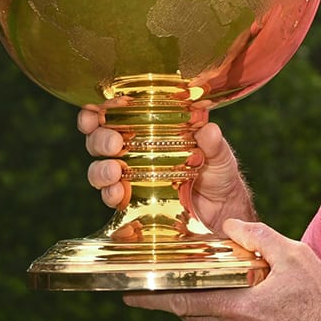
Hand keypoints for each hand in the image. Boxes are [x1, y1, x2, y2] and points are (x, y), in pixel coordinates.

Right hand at [76, 105, 256, 226]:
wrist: (222, 210)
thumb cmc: (218, 173)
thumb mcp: (219, 156)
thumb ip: (214, 144)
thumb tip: (209, 130)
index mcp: (148, 128)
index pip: (115, 114)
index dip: (99, 110)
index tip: (98, 110)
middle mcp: (132, 149)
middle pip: (99, 140)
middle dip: (99, 139)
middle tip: (113, 143)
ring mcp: (129, 176)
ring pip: (99, 169)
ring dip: (101, 169)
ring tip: (114, 173)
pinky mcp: (132, 200)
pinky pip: (111, 196)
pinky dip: (110, 194)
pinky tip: (117, 193)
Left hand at [124, 218, 320, 320]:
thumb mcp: (294, 256)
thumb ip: (257, 236)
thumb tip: (229, 224)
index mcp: (237, 310)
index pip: (183, 301)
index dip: (152, 297)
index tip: (126, 293)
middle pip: (194, 313)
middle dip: (183, 296)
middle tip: (171, 279)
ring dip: (210, 307)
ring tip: (217, 287)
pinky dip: (229, 320)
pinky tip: (246, 306)